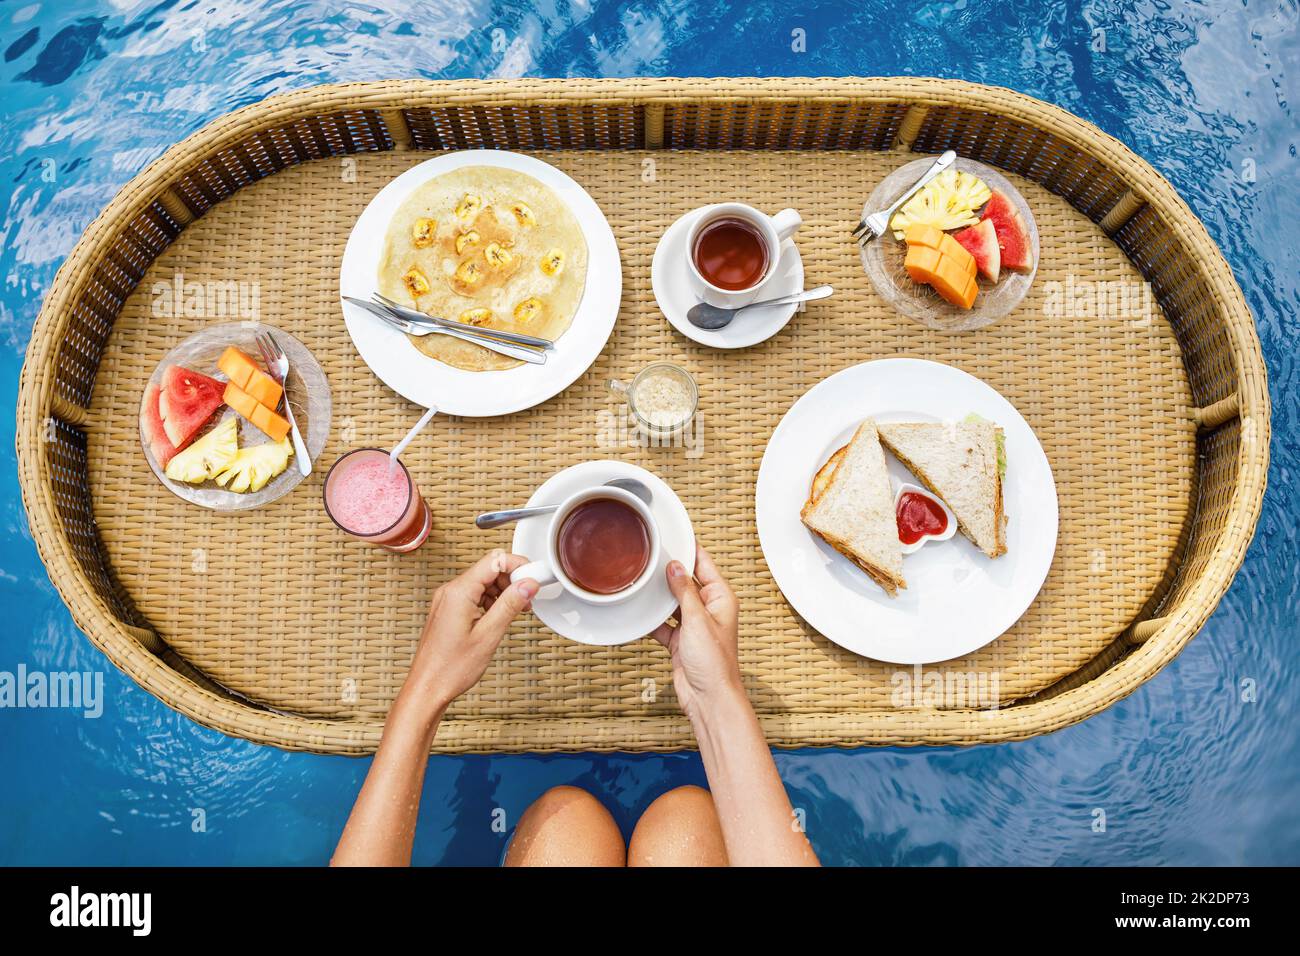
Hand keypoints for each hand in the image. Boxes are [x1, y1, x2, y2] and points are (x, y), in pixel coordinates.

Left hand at [394, 549, 536, 727]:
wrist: (428, 688)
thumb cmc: (451, 668)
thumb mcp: (488, 635)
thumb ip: (510, 605)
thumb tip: (528, 585)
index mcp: (458, 592)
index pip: (494, 560)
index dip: (518, 566)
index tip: (534, 578)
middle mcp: (450, 591)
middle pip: (489, 568)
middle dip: (512, 579)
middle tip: (529, 597)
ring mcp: (447, 600)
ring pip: (483, 581)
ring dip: (503, 591)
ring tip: (517, 610)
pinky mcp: (448, 610)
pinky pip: (474, 595)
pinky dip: (491, 600)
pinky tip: (500, 616)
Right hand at [651, 545, 741, 721]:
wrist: (709, 699)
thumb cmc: (714, 663)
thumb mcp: (697, 620)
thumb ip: (684, 591)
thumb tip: (675, 565)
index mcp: (720, 598)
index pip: (703, 564)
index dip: (689, 548)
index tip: (672, 533)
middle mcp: (708, 609)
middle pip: (685, 581)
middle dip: (668, 571)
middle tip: (648, 555)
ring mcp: (693, 625)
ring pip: (672, 602)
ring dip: (658, 596)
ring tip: (639, 581)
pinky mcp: (680, 640)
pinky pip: (662, 623)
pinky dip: (651, 620)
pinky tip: (637, 613)